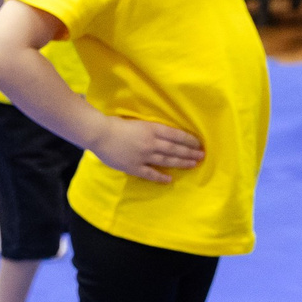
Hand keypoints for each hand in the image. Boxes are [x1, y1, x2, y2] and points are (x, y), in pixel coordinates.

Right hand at [86, 115, 204, 184]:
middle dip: (190, 153)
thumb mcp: (138, 121)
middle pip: (175, 149)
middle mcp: (152, 143)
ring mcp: (143, 156)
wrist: (99, 134)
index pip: (176, 135)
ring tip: (193, 165)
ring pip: (167, 160)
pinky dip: (161, 177)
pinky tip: (170, 179)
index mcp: (152, 129)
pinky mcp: (134, 167)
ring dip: (181, 163)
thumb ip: (151, 128)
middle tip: (202, 156)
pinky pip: (150, 173)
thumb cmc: (115, 123)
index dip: (189, 140)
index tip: (198, 144)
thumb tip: (164, 135)